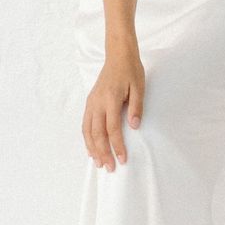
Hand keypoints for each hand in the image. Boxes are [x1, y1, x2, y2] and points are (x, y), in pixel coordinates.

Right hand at [84, 48, 144, 169]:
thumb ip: (137, 107)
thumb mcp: (139, 87)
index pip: (112, 128)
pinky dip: (87, 138)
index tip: (122, 159)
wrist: (118, 55)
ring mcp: (91, 102)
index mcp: (111, 99)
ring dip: (92, 148)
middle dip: (103, 152)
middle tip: (110, 168)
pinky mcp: (90, 102)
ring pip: (87, 130)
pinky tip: (91, 149)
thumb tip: (134, 126)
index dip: (117, 145)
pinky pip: (85, 124)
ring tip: (98, 163)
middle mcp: (97, 102)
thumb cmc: (131, 71)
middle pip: (97, 133)